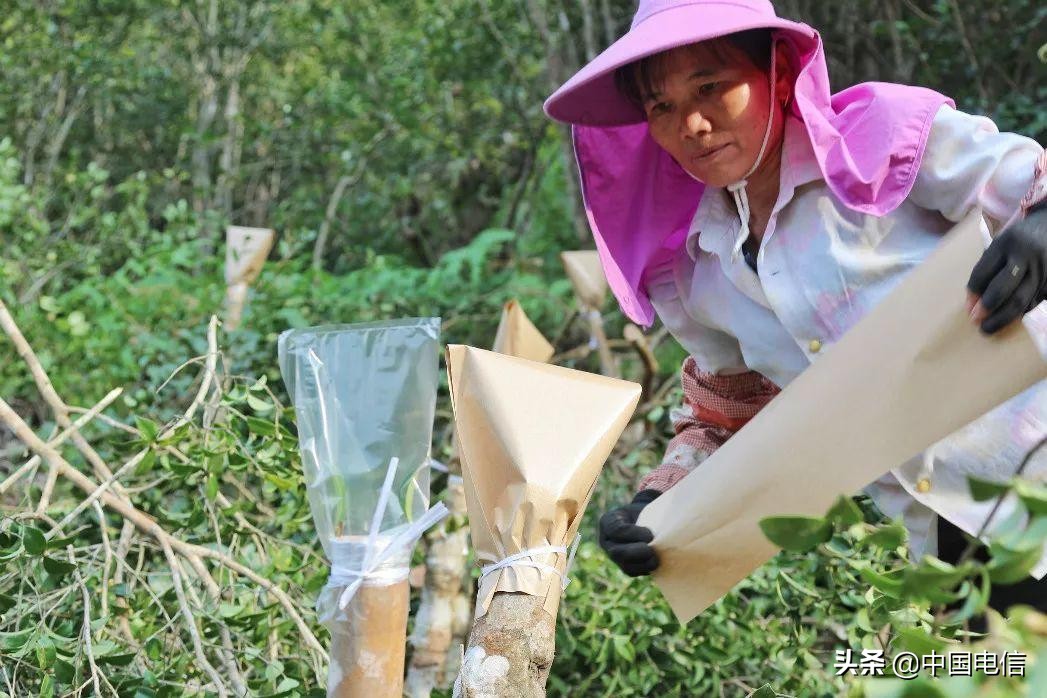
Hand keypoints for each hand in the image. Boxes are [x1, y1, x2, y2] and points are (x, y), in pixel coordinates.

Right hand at [598, 489, 660, 576]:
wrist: (646, 522)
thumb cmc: (645, 512)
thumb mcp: (642, 507)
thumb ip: (649, 513)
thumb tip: (665, 521)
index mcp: (607, 522)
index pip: (617, 530)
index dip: (634, 534)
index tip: (650, 534)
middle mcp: (606, 541)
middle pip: (616, 552)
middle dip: (636, 553)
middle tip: (651, 551)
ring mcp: (613, 555)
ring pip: (624, 565)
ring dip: (642, 564)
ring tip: (655, 560)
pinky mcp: (624, 566)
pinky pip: (632, 572)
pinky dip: (644, 569)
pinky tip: (654, 564)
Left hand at [967, 204, 1046, 333]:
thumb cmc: (1017, 241)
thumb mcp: (999, 245)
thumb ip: (986, 270)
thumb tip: (972, 303)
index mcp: (1005, 243)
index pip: (983, 273)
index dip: (973, 294)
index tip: (968, 309)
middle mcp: (1025, 255)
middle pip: (1004, 288)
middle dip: (987, 308)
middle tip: (976, 322)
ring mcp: (1042, 268)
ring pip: (1022, 299)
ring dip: (1003, 317)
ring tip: (989, 327)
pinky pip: (1035, 301)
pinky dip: (1020, 313)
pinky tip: (1010, 319)